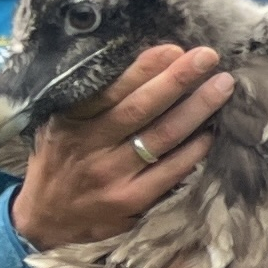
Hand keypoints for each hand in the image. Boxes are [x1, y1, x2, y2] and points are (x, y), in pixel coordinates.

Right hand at [13, 44, 230, 246]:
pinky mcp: (130, 202)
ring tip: (221, 86)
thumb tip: (144, 66)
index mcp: (71, 121)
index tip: (174, 49)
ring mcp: (111, 176)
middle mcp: (90, 147)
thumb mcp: (61, 125)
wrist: (45, 218)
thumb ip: (92, 101)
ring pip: (162, 137)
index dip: (144, 69)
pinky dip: (194, 150)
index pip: (111, 90)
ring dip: (197, 109)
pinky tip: (212, 132)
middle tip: (208, 57)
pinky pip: (171, 171)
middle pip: (141, 109)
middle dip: (177, 80)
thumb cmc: (62, 160)